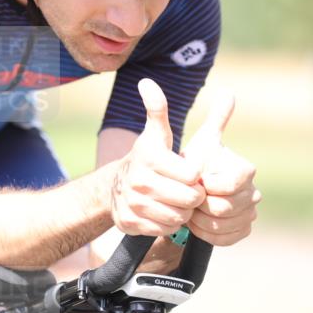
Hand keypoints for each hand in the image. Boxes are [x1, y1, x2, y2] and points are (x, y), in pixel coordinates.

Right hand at [110, 79, 206, 237]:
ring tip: (175, 201)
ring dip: (182, 212)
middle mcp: (137, 181)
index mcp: (149, 158)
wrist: (116, 186)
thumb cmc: (148, 159)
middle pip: (188, 199)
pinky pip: (163, 230)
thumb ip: (158, 109)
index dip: (196, 177)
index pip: (193, 176)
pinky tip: (163, 212)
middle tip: (186, 191)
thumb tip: (146, 82)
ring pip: (177, 217)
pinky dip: (168, 224)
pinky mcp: (128, 223)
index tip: (189, 173)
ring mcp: (131, 204)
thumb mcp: (156, 134)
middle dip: (192, 197)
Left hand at [181, 91, 261, 245]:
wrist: (192, 190)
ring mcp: (250, 214)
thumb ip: (216, 120)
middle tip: (187, 198)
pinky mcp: (242, 231)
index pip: (231, 183)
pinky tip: (195, 224)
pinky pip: (224, 239)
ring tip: (188, 209)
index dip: (209, 186)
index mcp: (246, 171)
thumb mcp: (203, 141)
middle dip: (200, 204)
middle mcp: (254, 193)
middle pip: (225, 207)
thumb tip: (228, 93)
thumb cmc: (196, 163)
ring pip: (223, 225)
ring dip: (200, 220)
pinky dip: (206, 234)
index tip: (195, 182)